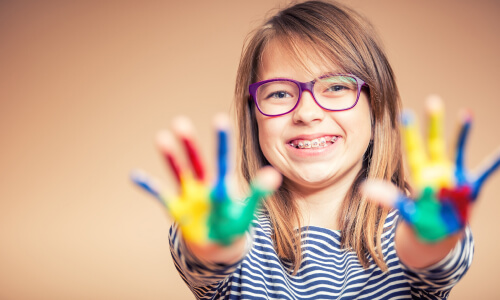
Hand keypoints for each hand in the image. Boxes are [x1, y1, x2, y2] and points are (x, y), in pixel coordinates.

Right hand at [131, 114, 281, 245]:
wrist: (218, 244)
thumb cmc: (233, 224)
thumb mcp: (246, 211)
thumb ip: (257, 193)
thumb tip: (274, 174)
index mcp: (222, 184)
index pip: (223, 161)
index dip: (221, 142)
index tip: (219, 118)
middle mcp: (204, 185)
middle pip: (197, 162)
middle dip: (189, 145)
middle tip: (180, 122)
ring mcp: (189, 195)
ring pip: (179, 173)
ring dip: (170, 158)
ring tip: (161, 137)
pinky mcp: (177, 209)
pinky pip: (161, 196)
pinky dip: (149, 186)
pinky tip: (135, 174)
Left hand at [365, 95, 499, 242]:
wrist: (438, 233)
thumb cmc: (419, 219)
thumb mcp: (404, 210)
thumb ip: (389, 198)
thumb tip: (364, 189)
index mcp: (420, 173)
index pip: (414, 150)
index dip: (410, 134)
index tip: (406, 113)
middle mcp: (437, 170)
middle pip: (435, 143)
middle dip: (434, 125)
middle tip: (433, 101)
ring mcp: (454, 176)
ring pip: (458, 150)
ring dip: (462, 134)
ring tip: (466, 114)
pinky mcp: (470, 187)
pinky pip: (483, 172)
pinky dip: (493, 163)